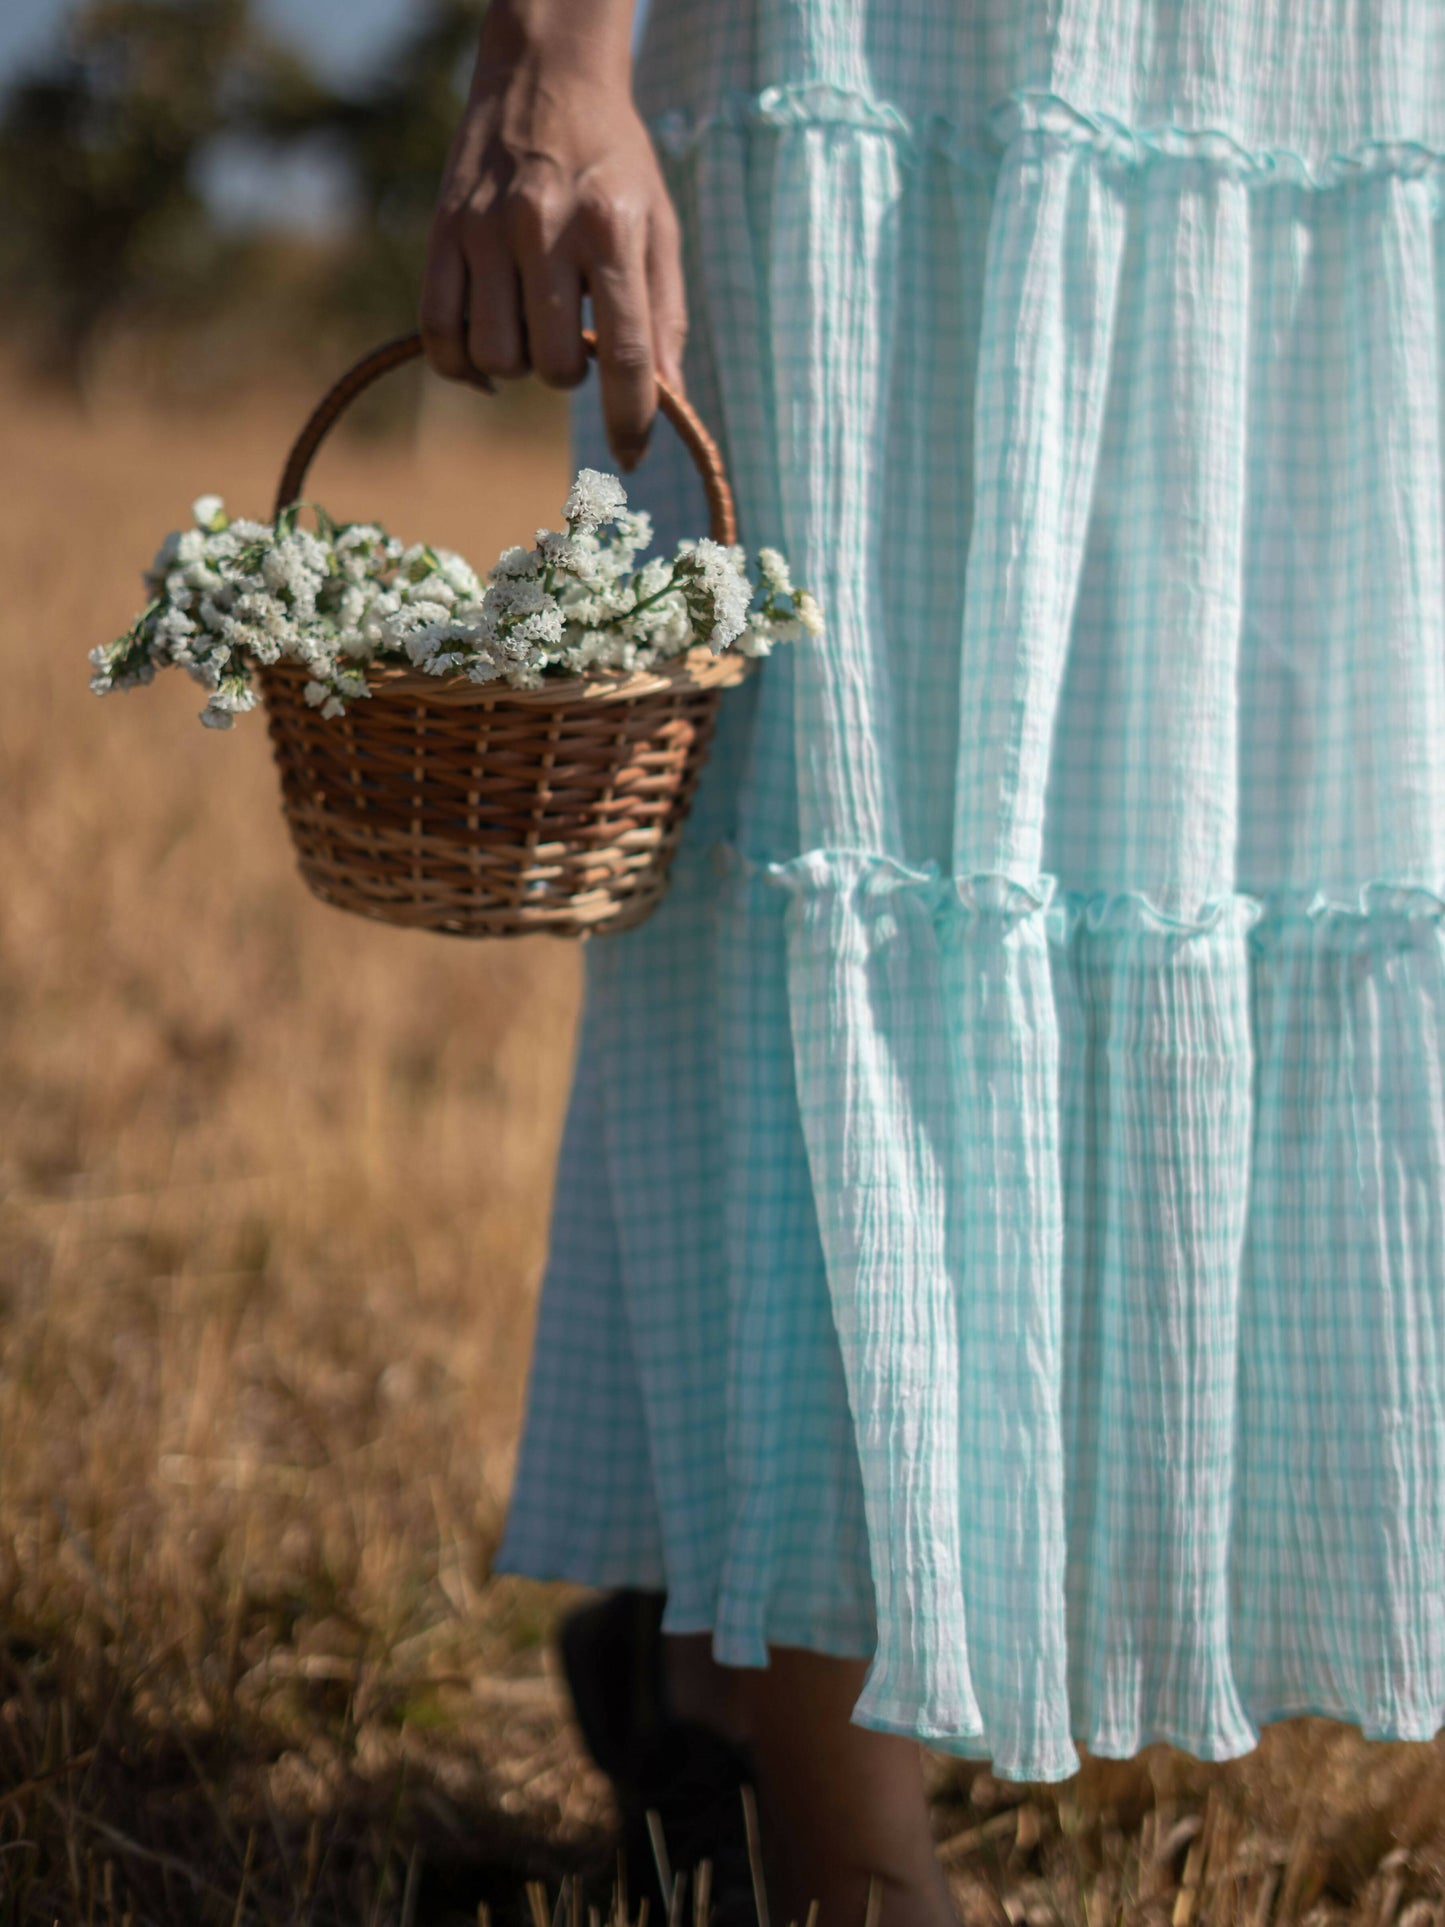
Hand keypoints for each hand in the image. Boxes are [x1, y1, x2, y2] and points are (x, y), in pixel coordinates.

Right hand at [420, 22, 686, 471]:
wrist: (544, 74)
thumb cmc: (615, 161)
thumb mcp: (659, 227)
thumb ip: (665, 317)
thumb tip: (670, 405)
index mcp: (610, 228)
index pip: (626, 354)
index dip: (631, 420)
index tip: (632, 456)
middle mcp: (543, 228)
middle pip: (553, 366)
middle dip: (570, 374)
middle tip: (576, 338)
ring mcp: (485, 230)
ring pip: (496, 358)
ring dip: (520, 366)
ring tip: (535, 328)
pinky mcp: (442, 233)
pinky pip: (440, 335)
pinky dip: (464, 366)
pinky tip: (487, 358)